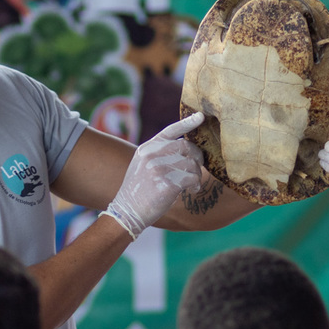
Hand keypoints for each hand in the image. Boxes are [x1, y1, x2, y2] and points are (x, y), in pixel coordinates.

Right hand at [104, 112, 204, 238]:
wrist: (127, 211)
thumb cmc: (139, 191)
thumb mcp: (142, 166)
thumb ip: (159, 154)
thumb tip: (186, 148)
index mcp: (146, 148)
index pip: (170, 130)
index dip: (187, 123)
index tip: (201, 117)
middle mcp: (152, 154)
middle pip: (186, 146)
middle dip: (196, 157)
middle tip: (196, 169)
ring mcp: (158, 168)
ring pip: (191, 163)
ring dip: (196, 174)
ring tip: (190, 184)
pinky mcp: (167, 182)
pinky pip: (192, 178)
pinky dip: (195, 185)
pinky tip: (190, 190)